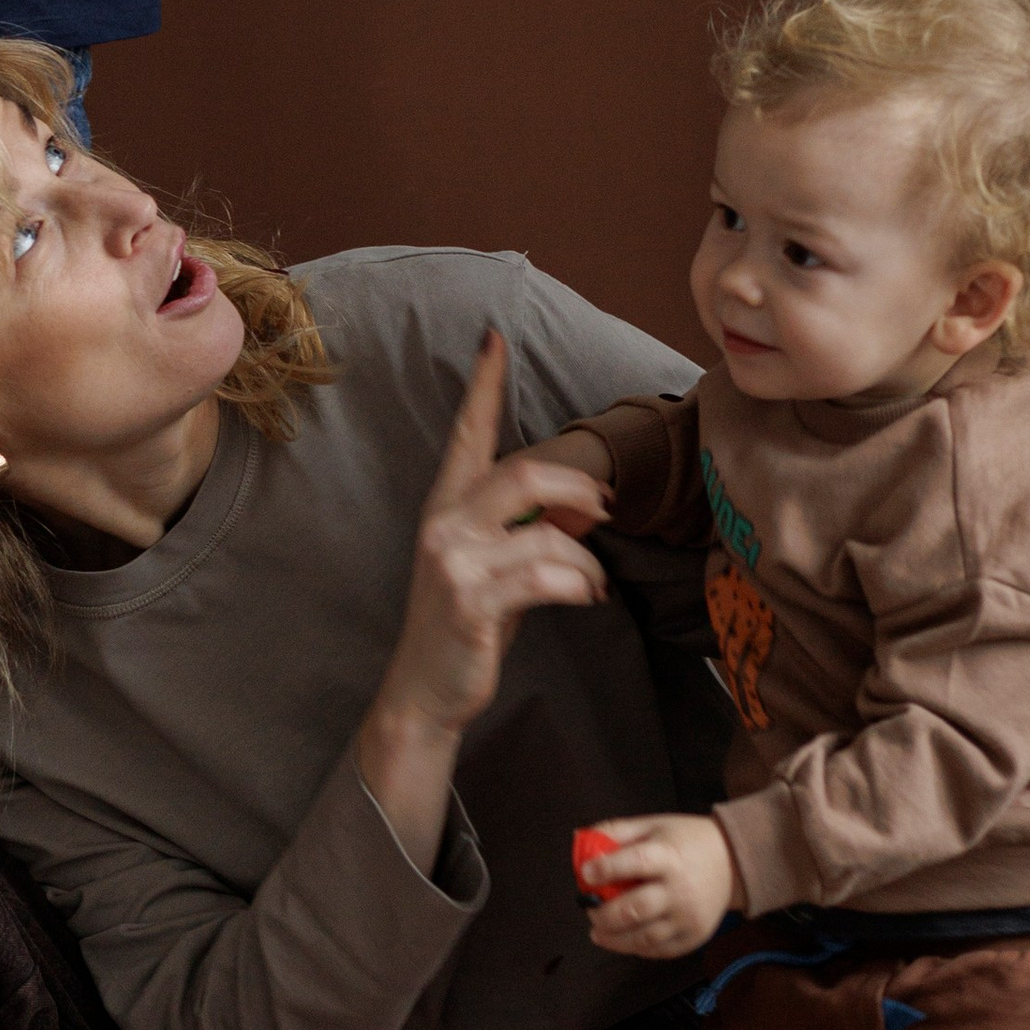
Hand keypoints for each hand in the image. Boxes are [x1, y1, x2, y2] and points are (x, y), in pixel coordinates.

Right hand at [364, 332, 613, 742]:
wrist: (425, 690)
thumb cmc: (467, 624)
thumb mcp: (495, 565)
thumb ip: (527, 528)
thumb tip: (581, 504)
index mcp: (447, 506)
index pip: (467, 434)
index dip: (482, 386)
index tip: (494, 339)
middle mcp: (443, 524)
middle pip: (524, 473)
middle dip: (578, 489)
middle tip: (604, 511)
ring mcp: (453, 562)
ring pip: (546, 531)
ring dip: (587, 560)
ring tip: (592, 583)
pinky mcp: (470, 601)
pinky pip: (547, 576)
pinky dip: (580, 585)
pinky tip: (585, 599)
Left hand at [578, 813, 734, 959]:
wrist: (732, 862)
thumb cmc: (686, 841)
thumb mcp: (654, 825)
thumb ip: (617, 832)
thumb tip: (582, 838)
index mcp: (669, 856)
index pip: (636, 862)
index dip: (607, 869)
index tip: (586, 874)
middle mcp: (680, 889)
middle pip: (636, 909)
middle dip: (604, 915)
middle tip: (589, 911)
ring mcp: (689, 917)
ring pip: (645, 938)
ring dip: (614, 940)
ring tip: (598, 933)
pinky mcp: (694, 936)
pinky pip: (660, 950)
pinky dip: (637, 949)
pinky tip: (624, 940)